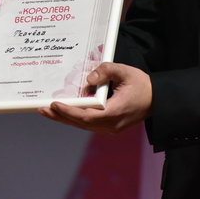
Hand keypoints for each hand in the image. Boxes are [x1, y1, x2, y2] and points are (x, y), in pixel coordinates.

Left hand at [37, 62, 151, 133]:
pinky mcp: (109, 125)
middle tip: (41, 108)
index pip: (87, 116)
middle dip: (60, 116)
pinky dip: (75, 118)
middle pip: (81, 123)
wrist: (158, 100)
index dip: (69, 112)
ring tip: (47, 111)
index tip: (55, 104)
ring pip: (83, 125)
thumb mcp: (126, 72)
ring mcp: (110, 127)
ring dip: (65, 118)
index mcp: (114, 112)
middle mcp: (111, 125)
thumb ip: (107, 71)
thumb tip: (88, 78)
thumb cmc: (142, 85)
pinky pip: (88, 123)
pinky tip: (64, 111)